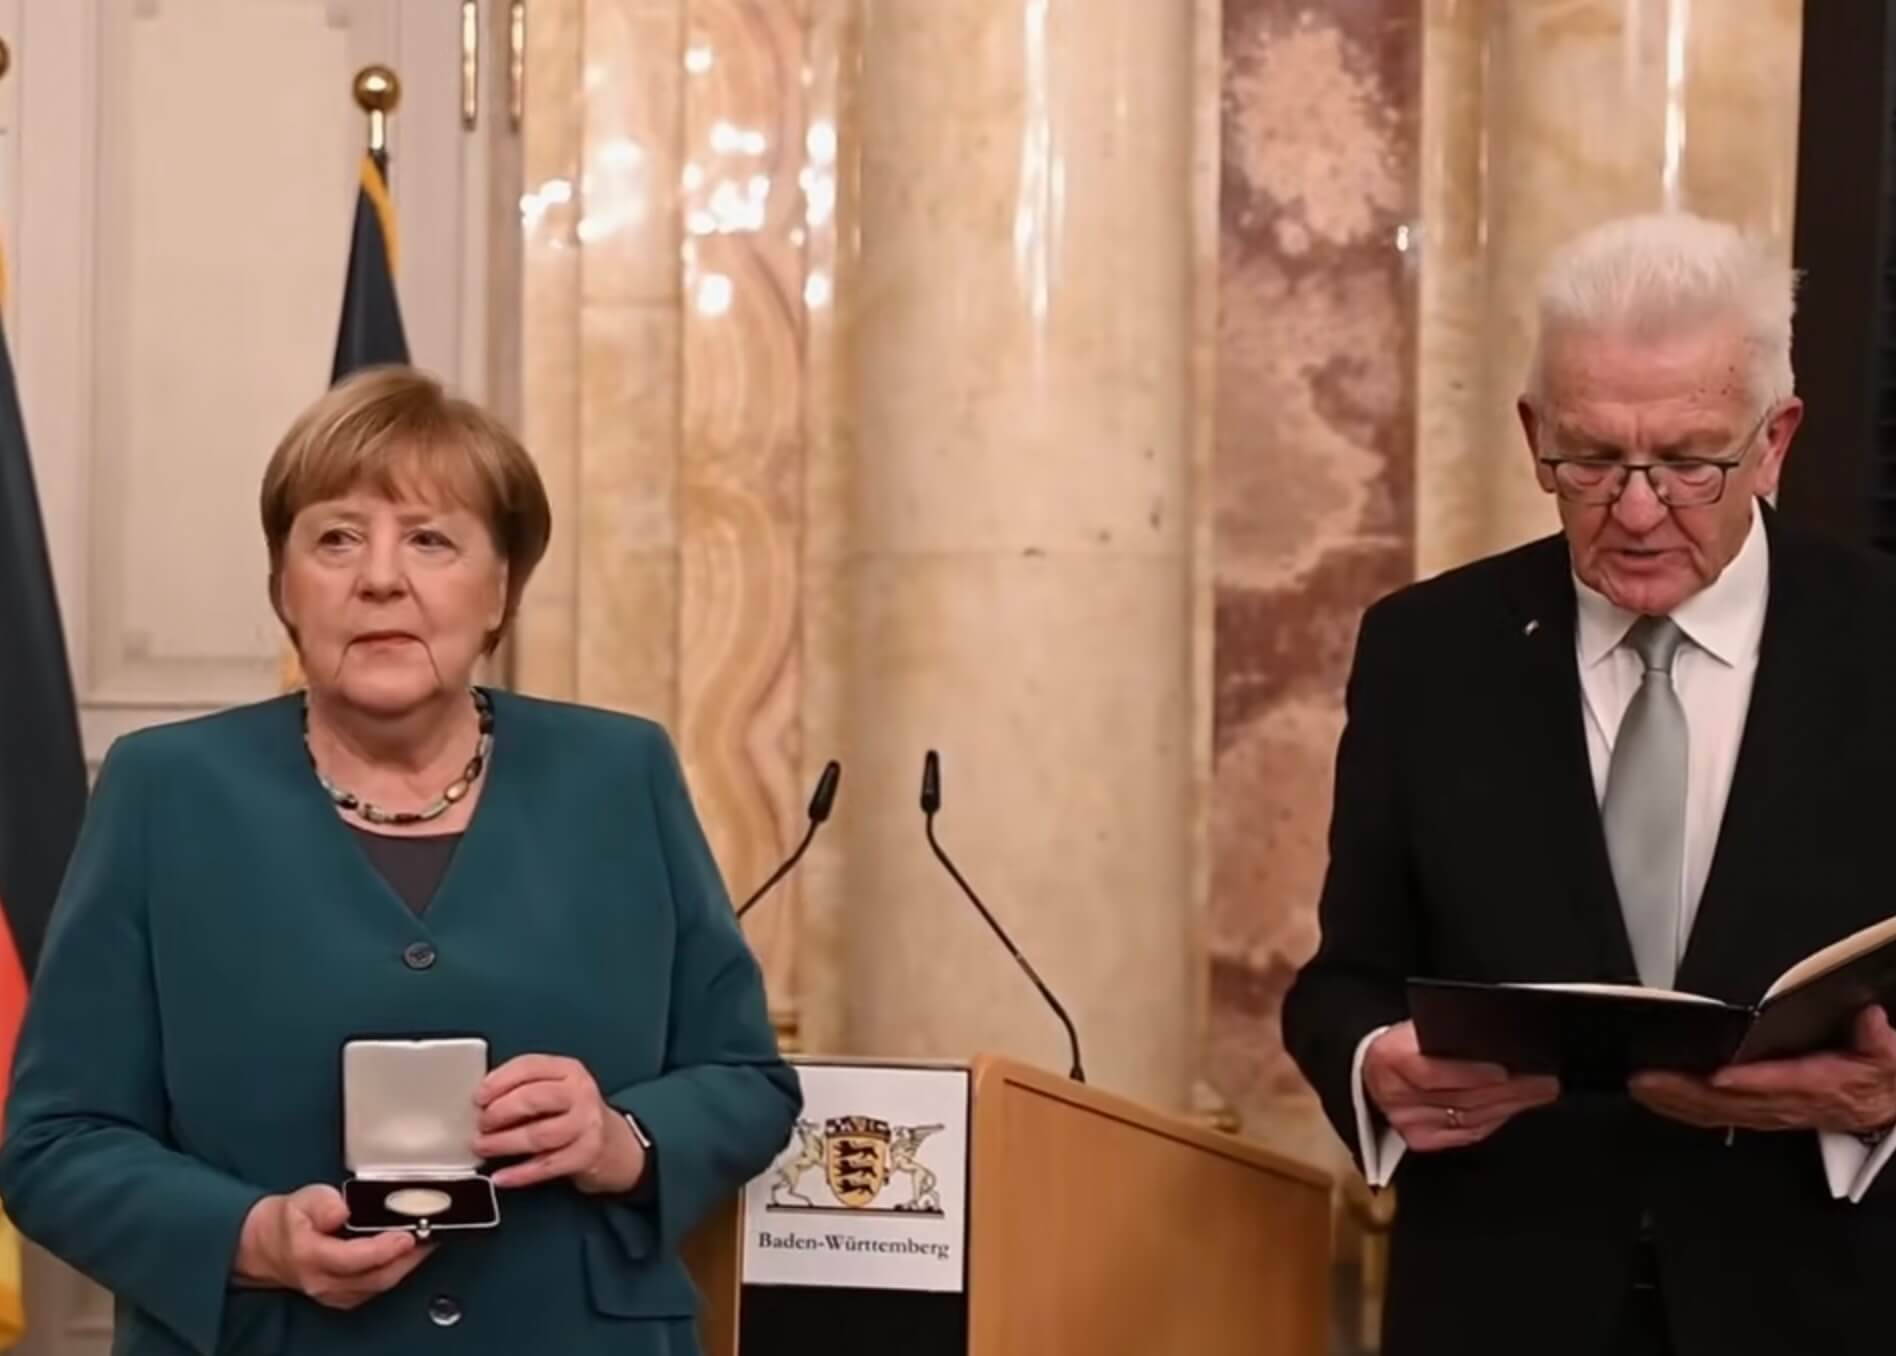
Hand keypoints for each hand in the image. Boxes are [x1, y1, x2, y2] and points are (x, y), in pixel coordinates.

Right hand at [233, 1185, 432, 1307]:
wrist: (259, 1248)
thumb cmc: (282, 1222)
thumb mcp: (298, 1200)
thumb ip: (322, 1202)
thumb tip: (342, 1209)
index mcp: (311, 1257)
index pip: (354, 1258)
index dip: (384, 1248)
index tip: (408, 1235)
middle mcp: (323, 1281)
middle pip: (375, 1278)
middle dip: (408, 1259)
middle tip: (432, 1237)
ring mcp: (332, 1293)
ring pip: (377, 1285)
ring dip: (406, 1266)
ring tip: (428, 1242)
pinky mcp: (340, 1295)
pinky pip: (373, 1288)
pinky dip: (394, 1272)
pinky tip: (409, 1255)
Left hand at [473, 1054, 646, 1193]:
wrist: (615, 1146)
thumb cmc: (574, 1115)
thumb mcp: (557, 1090)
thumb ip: (525, 1088)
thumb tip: (481, 1103)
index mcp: (568, 1070)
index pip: (530, 1066)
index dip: (499, 1081)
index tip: (478, 1096)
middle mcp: (581, 1093)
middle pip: (534, 1098)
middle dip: (500, 1112)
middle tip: (481, 1124)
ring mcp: (586, 1124)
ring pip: (539, 1134)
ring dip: (504, 1142)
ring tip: (483, 1147)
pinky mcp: (587, 1154)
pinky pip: (547, 1165)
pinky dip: (520, 1173)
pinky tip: (501, 1176)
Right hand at [1363, 1021, 1560, 1150]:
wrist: (1375, 1070)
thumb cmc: (1405, 1044)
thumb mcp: (1419, 1028)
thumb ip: (1450, 1035)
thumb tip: (1500, 1039)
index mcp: (1389, 1057)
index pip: (1430, 1072)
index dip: (1469, 1073)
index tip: (1505, 1070)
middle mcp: (1394, 1094)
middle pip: (1459, 1097)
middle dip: (1508, 1088)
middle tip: (1542, 1078)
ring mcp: (1407, 1121)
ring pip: (1469, 1117)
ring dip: (1511, 1104)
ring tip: (1539, 1090)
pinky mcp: (1421, 1139)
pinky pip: (1468, 1132)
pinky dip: (1497, 1119)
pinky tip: (1515, 1106)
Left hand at [1629, 1006, 1895, 1133]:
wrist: (1885, 1102)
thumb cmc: (1877, 1075)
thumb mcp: (1888, 1056)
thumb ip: (1880, 1040)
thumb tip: (1871, 1021)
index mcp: (1821, 1086)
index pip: (1781, 1085)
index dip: (1750, 1082)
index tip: (1718, 1077)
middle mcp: (1791, 1104)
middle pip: (1734, 1103)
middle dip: (1687, 1092)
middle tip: (1649, 1079)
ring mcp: (1774, 1112)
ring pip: (1720, 1112)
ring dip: (1677, 1101)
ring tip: (1641, 1087)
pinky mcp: (1762, 1114)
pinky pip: (1719, 1116)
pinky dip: (1686, 1109)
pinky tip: (1658, 1099)